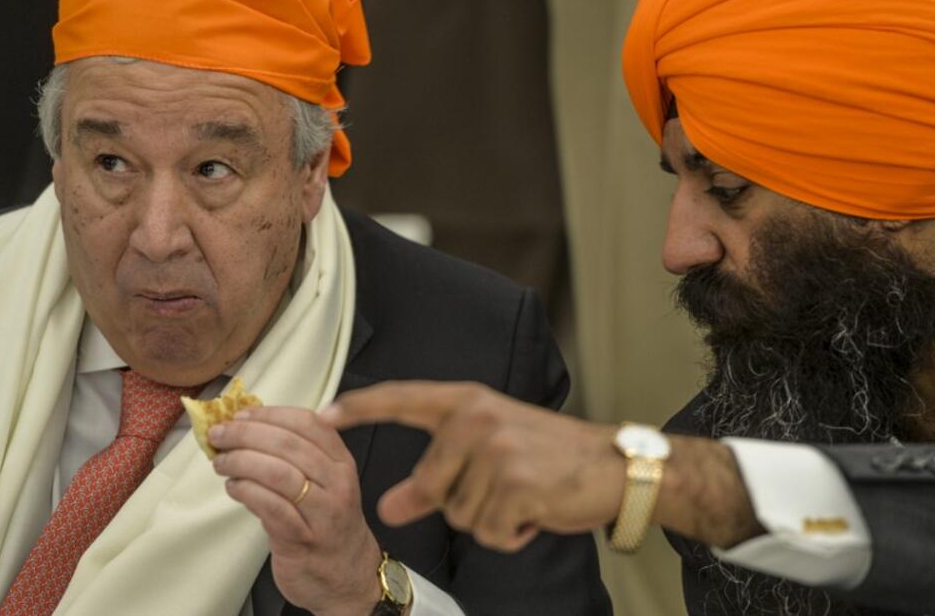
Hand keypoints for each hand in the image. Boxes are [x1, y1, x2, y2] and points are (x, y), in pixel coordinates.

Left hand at [208, 406, 382, 615]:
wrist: (346, 575)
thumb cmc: (326, 523)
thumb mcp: (322, 482)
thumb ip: (293, 455)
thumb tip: (246, 427)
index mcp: (341, 461)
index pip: (308, 423)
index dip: (270, 414)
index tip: (242, 414)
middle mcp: (337, 482)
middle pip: (288, 444)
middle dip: (246, 434)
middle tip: (219, 434)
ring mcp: (323, 512)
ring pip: (278, 473)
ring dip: (241, 462)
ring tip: (221, 462)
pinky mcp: (302, 538)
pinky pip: (270, 506)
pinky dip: (246, 491)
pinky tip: (234, 488)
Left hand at [321, 381, 764, 551]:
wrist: (612, 466)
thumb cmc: (547, 458)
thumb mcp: (487, 456)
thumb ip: (433, 479)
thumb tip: (387, 507)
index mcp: (466, 402)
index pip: (401, 399)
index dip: (359, 407)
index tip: (322, 415)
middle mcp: (476, 418)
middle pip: (430, 485)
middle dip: (461, 502)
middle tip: (504, 487)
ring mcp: (495, 449)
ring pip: (459, 514)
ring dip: (489, 520)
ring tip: (523, 496)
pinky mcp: (514, 483)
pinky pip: (487, 531)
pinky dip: (510, 534)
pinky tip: (535, 512)